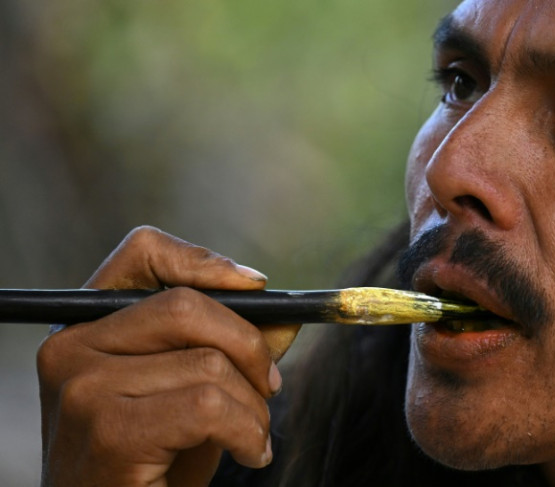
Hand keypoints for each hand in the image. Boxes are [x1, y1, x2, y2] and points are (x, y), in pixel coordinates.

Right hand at [37, 226, 300, 485]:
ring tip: (253, 436)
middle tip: (270, 386)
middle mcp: (72, 346)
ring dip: (254, 406)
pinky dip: (248, 431)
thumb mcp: (192, 390)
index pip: (142, 251)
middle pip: (187, 306)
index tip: (256, 287)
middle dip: (250, 345)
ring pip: (208, 362)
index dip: (204, 261)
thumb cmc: (155, 458)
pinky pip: (208, 405)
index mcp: (87, 325)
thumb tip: (285, 316)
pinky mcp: (108, 428)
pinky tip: (251, 453)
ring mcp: (83, 386)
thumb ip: (230, 347)